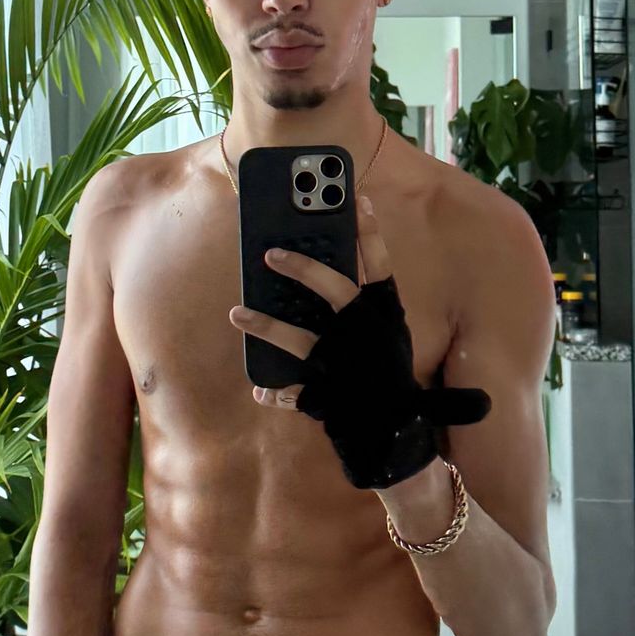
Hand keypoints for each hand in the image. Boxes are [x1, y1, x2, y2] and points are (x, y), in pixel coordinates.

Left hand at [227, 194, 490, 489]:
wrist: (398, 436)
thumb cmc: (389, 376)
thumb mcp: (388, 336)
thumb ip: (367, 304)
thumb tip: (338, 266)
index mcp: (386, 318)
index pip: (380, 267)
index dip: (370, 232)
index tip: (356, 199)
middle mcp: (367, 337)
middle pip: (336, 292)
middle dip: (304, 269)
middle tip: (271, 253)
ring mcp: (346, 368)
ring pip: (302, 341)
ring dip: (266, 327)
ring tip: (236, 313)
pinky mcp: (329, 398)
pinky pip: (295, 394)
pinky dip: (278, 392)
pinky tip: (260, 389)